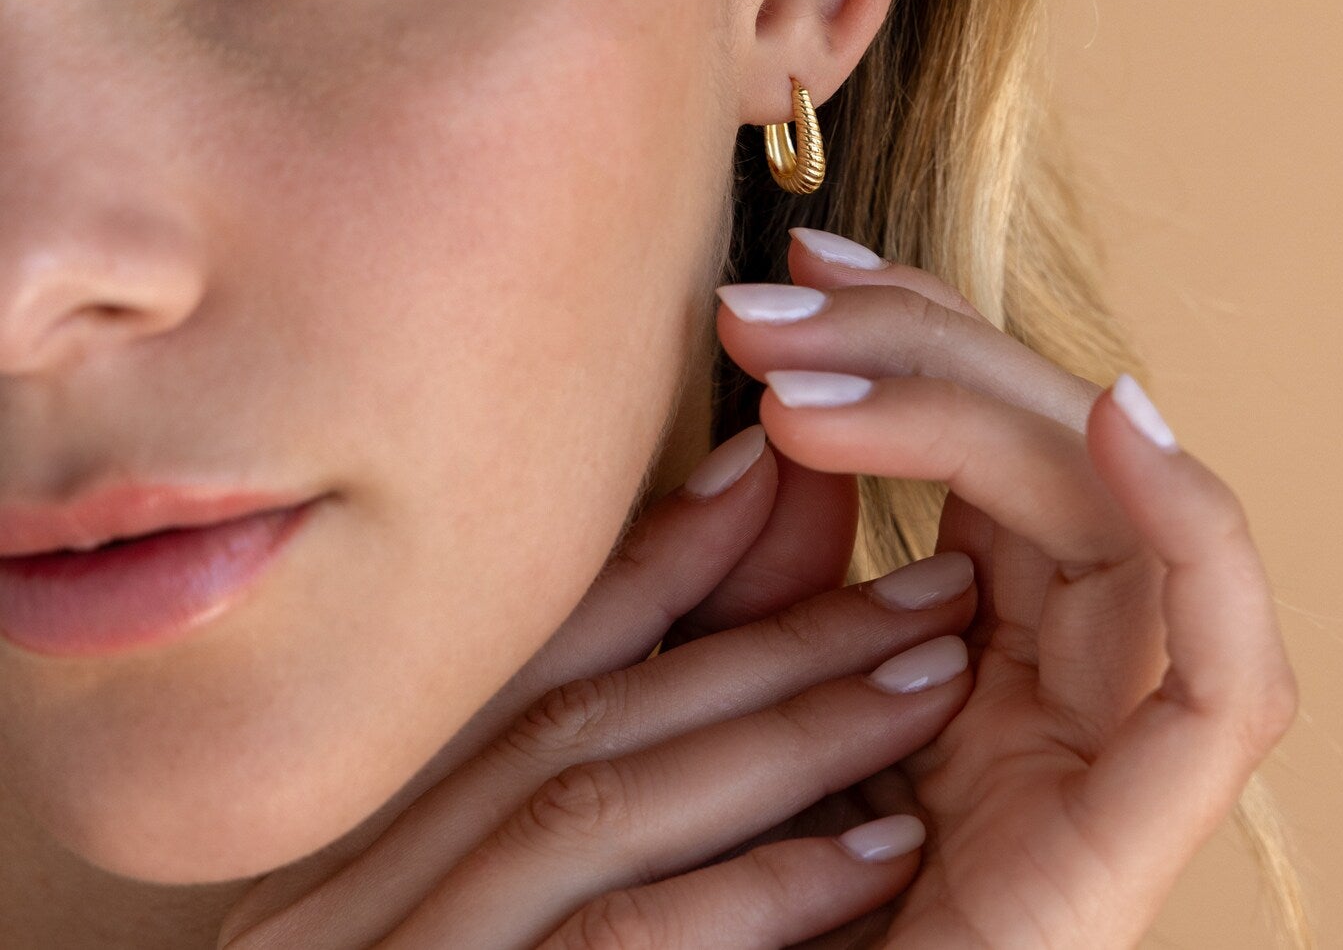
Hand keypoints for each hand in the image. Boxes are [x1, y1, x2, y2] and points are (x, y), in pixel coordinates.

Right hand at [216, 431, 977, 948]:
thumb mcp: (519, 884)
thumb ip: (624, 745)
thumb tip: (741, 540)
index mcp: (361, 862)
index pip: (534, 672)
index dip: (676, 569)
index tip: (807, 501)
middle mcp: (346, 912)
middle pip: (579, 717)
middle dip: (764, 639)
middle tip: (923, 582)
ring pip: (597, 804)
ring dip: (780, 734)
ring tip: (931, 675)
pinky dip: (754, 889)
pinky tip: (879, 849)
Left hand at [703, 228, 1300, 948]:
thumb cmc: (727, 887)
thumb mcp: (729, 687)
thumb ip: (761, 572)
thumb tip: (775, 419)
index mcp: (977, 626)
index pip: (978, 438)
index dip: (904, 334)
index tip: (793, 269)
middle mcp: (1060, 663)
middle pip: (1047, 454)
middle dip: (919, 350)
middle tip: (774, 301)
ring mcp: (1109, 739)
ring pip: (1116, 524)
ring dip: (984, 417)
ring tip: (816, 379)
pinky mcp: (1142, 829)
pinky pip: (1224, 678)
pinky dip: (1197, 537)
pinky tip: (1117, 421)